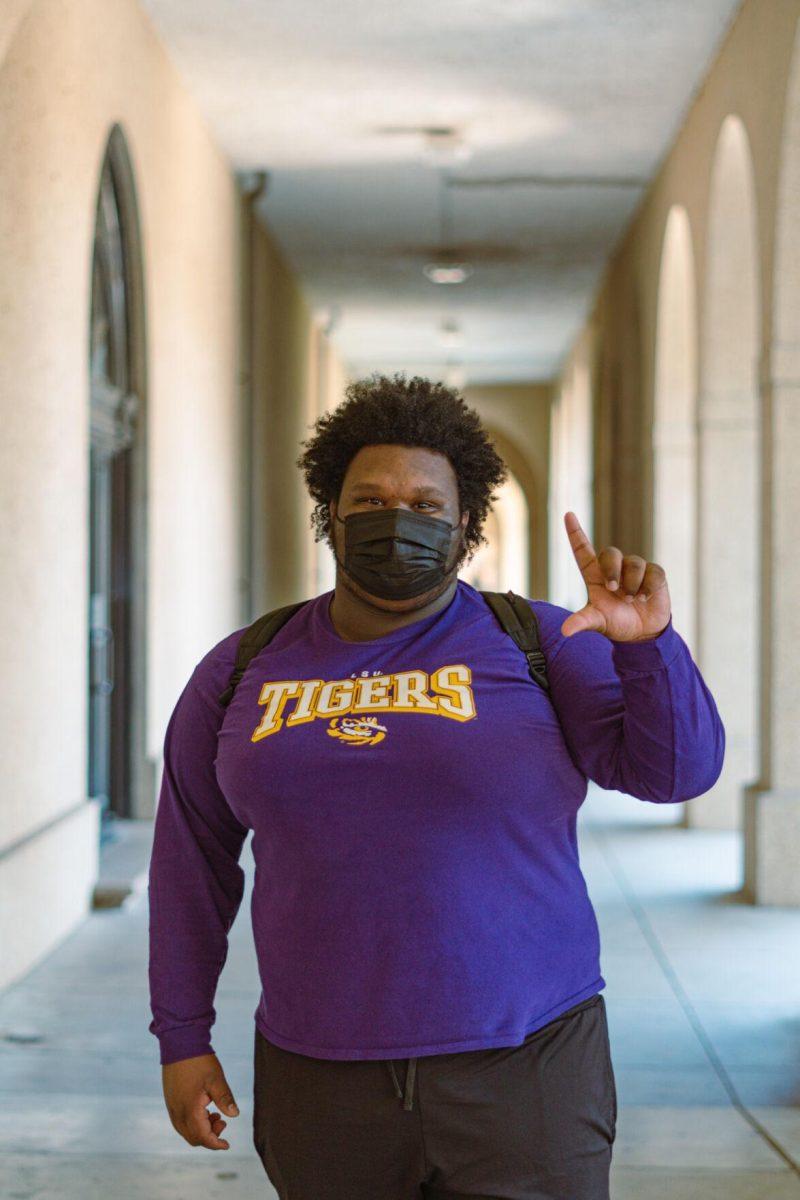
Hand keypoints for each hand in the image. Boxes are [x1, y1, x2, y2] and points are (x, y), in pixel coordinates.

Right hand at [162, 1052, 239, 1149]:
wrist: (179, 1043)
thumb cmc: (199, 1060)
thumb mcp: (216, 1079)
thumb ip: (224, 1099)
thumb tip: (234, 1115)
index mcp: (189, 1110)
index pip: (202, 1137)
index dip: (215, 1144)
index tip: (227, 1145)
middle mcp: (177, 1112)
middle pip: (193, 1138)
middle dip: (209, 1136)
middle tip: (222, 1122)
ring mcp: (171, 1107)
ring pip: (185, 1131)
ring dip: (201, 1130)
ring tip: (215, 1115)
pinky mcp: (170, 1100)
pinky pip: (181, 1122)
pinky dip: (193, 1123)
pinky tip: (204, 1108)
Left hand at [561, 511, 670, 641]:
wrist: (642, 633)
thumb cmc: (615, 623)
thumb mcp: (597, 622)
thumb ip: (582, 622)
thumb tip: (565, 631)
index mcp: (595, 576)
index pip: (583, 550)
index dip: (575, 533)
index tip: (568, 514)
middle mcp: (614, 568)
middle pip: (610, 553)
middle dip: (612, 570)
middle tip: (613, 589)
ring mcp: (635, 570)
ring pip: (634, 564)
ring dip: (632, 585)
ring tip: (632, 601)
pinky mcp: (654, 575)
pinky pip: (653, 572)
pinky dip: (648, 586)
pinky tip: (645, 598)